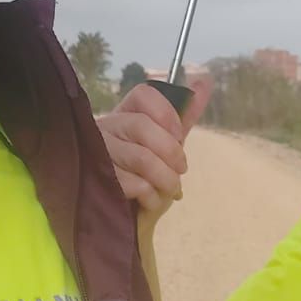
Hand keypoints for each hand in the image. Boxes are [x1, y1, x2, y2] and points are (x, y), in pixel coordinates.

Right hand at [97, 80, 210, 223]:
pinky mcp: (96, 180)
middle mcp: (106, 127)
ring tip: (169, 190)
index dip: (166, 113)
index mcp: (126, 113)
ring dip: (165, 179)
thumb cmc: (149, 177)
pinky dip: (151, 196)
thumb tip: (204, 80)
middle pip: (142, 126)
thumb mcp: (169, 144)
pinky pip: (132, 182)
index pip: (143, 94)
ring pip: (140, 157)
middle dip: (171, 153)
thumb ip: (184, 115)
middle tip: (179, 171)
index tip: (178, 135)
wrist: (131, 219)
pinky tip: (150, 200)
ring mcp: (97, 153)